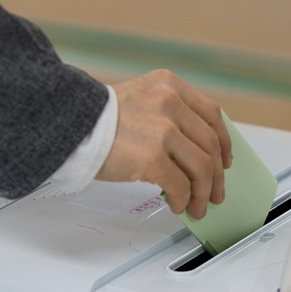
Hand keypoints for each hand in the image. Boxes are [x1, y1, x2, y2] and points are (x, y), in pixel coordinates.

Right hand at [95, 70, 231, 218]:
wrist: (65, 126)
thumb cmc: (96, 119)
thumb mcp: (140, 99)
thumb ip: (169, 114)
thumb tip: (195, 151)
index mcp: (169, 85)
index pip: (212, 113)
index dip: (224, 141)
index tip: (225, 159)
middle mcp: (169, 103)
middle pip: (210, 144)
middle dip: (216, 175)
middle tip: (215, 193)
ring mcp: (162, 129)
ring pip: (202, 167)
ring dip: (203, 193)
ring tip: (198, 206)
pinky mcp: (151, 157)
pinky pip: (180, 185)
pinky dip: (184, 199)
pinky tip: (178, 204)